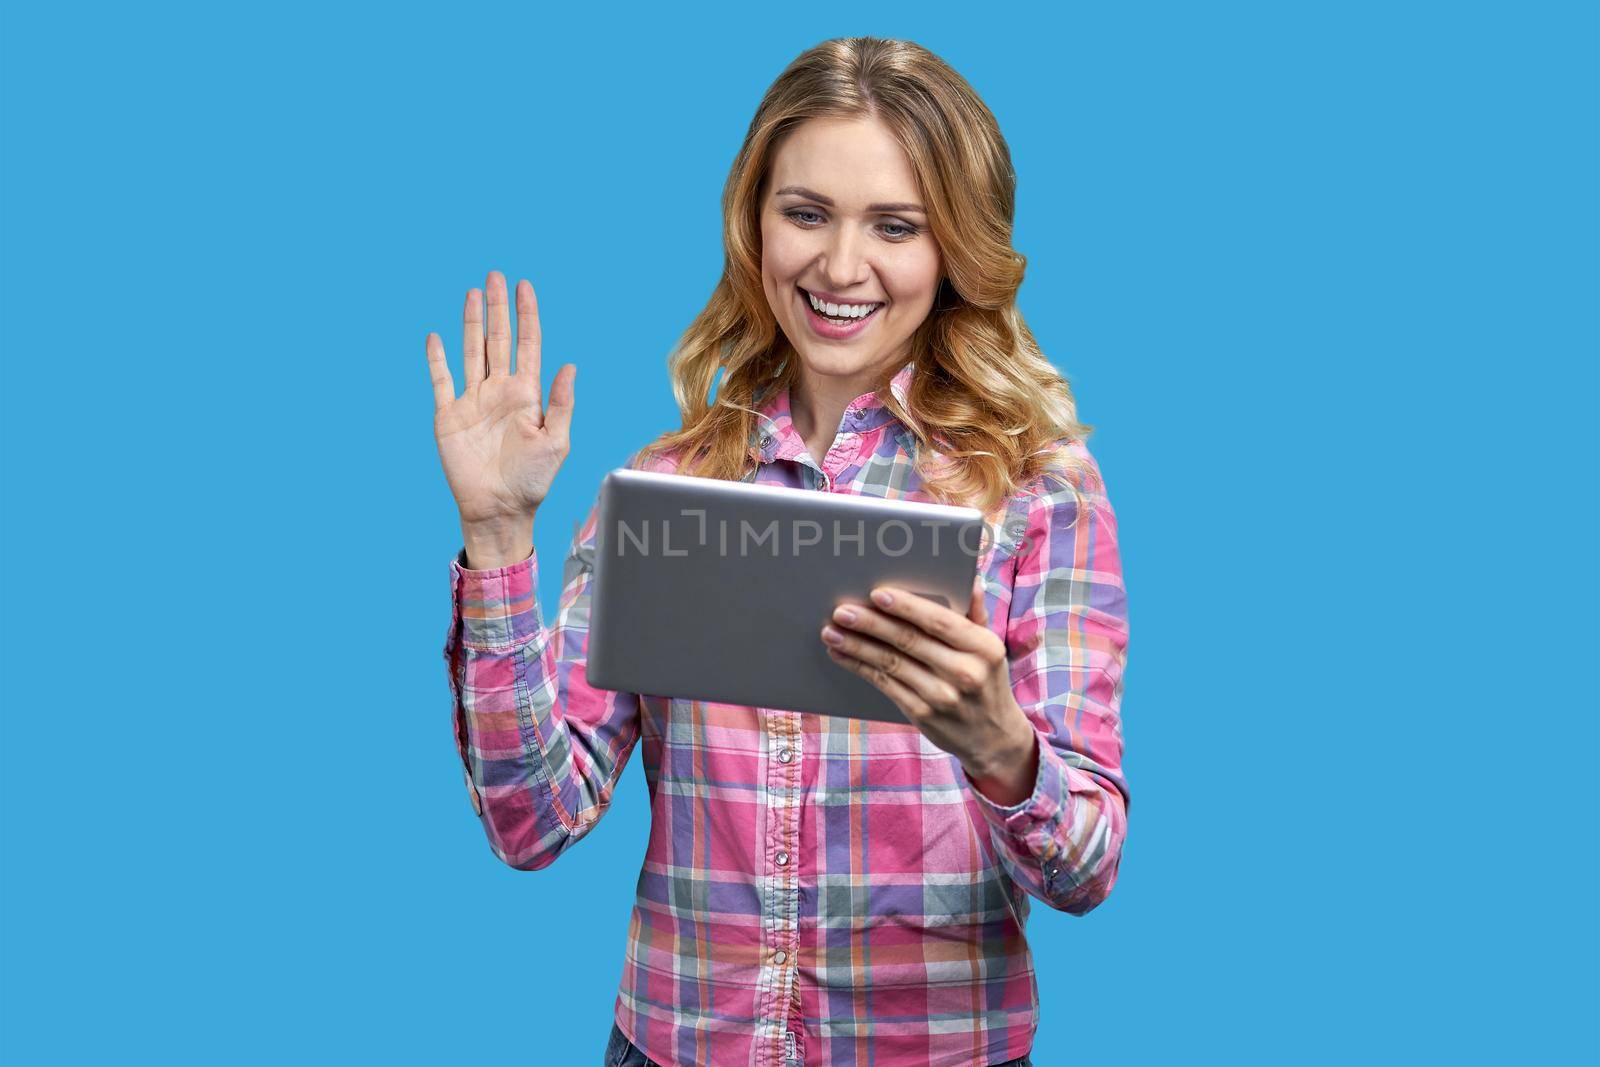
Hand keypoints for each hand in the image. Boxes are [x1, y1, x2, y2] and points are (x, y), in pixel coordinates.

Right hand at [426, 270, 575, 525]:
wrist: (499, 509)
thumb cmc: (532, 481)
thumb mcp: (556, 442)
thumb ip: (561, 403)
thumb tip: (569, 365)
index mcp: (527, 395)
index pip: (528, 345)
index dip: (527, 316)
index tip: (525, 286)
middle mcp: (500, 391)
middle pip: (498, 340)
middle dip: (498, 308)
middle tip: (497, 276)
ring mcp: (473, 401)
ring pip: (472, 352)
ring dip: (472, 322)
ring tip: (474, 293)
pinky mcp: (448, 416)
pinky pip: (441, 380)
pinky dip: (437, 358)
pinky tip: (436, 336)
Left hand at [820, 575, 1035, 776]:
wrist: (993, 737)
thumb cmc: (986, 680)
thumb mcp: (990, 648)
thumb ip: (976, 614)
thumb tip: (971, 581)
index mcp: (983, 647)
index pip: (939, 622)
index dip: (907, 607)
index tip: (878, 594)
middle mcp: (964, 672)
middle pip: (908, 641)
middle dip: (871, 624)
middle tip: (841, 611)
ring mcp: (941, 696)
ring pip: (890, 663)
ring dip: (857, 646)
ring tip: (831, 631)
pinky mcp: (922, 713)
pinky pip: (884, 684)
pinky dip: (860, 667)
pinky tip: (842, 654)